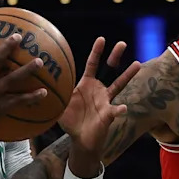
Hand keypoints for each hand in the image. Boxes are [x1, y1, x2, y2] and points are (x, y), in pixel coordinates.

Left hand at [59, 37, 140, 156]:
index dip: (96, 52)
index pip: (92, 65)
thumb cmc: (70, 121)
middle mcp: (99, 89)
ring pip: (118, 85)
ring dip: (127, 75)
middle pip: (109, 69)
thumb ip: (54, 96)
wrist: (81, 140)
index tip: (102, 39)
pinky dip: (119, 109)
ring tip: (137, 64)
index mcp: (87, 84)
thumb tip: (41, 87)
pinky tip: (122, 108)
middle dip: (115, 56)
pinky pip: (115, 111)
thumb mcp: (59, 106)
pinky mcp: (109, 114)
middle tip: (121, 43)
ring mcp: (106, 101)